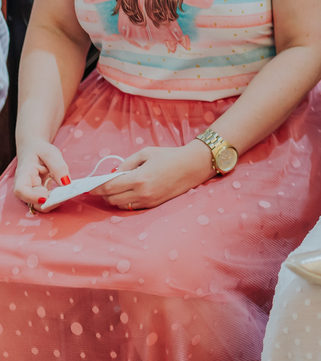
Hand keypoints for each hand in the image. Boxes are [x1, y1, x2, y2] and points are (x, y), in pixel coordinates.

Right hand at [12, 139, 71, 208]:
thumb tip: (66, 183)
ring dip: (53, 201)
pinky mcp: (41, 191)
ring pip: (40, 203)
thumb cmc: (40, 149)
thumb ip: (58, 167)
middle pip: (31, 201)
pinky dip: (56, 198)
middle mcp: (26, 185)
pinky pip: (47, 199)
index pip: (21, 190)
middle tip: (64, 196)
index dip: (32, 197)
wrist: (35, 148)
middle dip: (48, 202)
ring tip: (66, 193)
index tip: (45, 198)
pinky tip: (66, 192)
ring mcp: (33, 189)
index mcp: (24, 173)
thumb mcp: (50, 153)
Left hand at [92, 142, 215, 209]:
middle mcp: (142, 193)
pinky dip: (125, 200)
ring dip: (114, 198)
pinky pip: (132, 206)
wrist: (193, 166)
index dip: (95, 188)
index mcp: (139, 178)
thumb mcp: (145, 153)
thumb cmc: (169, 156)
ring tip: (114, 188)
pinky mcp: (154, 205)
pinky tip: (127, 192)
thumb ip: (126, 164)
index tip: (88, 186)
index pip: (108, 188)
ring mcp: (149, 201)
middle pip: (112, 199)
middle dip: (103, 194)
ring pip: (121, 205)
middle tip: (100, 186)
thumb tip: (112, 174)